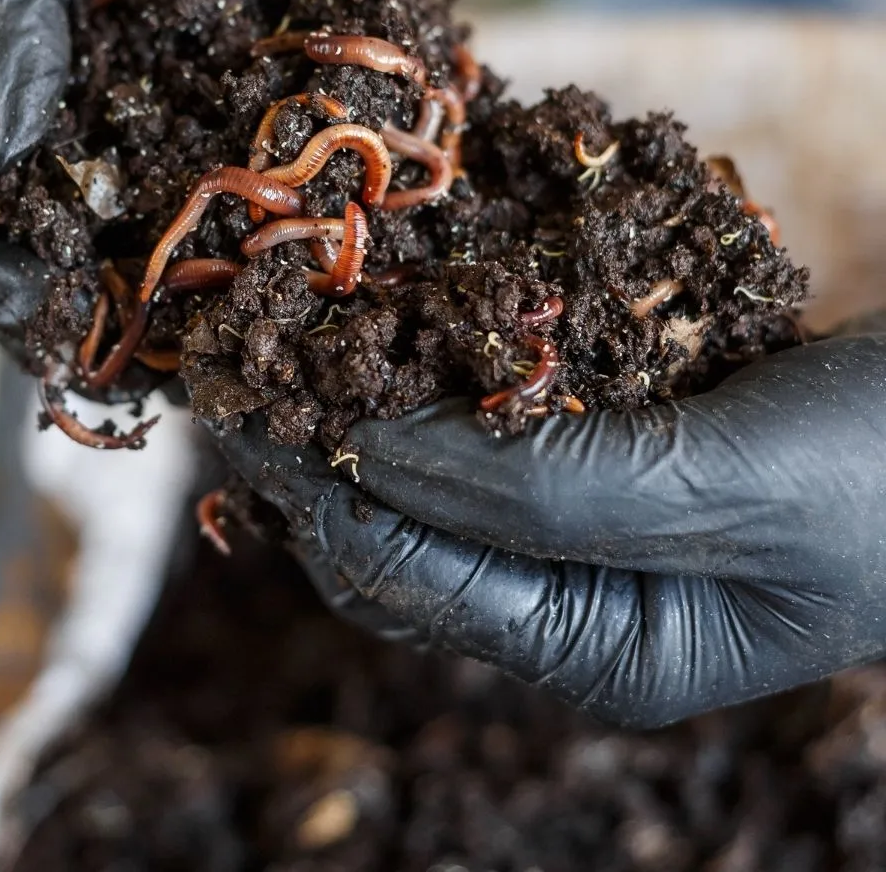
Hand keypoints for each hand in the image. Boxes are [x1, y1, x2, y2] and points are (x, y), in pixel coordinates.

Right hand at [0, 0, 476, 351]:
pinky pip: (239, 193)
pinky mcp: (250, 102)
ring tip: (175, 371)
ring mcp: (161, 103)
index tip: (8, 297)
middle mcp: (68, 88)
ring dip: (150, 309)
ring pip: (138, 232)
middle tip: (88, 362)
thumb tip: (1, 150)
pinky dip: (243, 256)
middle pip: (43, 225)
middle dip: (57, 301)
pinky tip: (259, 309)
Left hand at [215, 317, 885, 728]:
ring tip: (286, 327)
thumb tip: (370, 449)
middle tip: (231, 358)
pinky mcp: (611, 444)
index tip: (236, 402)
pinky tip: (397, 308)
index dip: (312, 486)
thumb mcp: (725, 495)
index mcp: (598, 648)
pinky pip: (492, 411)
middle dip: (315, 445)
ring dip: (363, 395)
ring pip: (434, 465)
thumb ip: (544, 489)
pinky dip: (439, 364)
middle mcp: (576, 597)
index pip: (406, 572)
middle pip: (401, 527)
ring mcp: (590, 520)